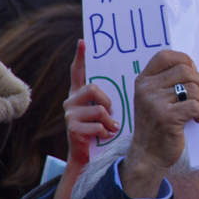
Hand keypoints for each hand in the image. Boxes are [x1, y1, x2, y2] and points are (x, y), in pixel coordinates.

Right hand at [63, 40, 118, 166]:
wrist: (89, 157)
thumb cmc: (102, 130)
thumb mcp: (105, 111)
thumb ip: (109, 97)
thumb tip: (129, 80)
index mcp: (79, 94)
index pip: (78, 71)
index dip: (80, 57)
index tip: (82, 42)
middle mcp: (71, 101)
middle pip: (92, 88)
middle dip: (107, 101)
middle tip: (111, 113)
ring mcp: (70, 114)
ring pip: (99, 108)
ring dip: (109, 121)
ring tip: (110, 128)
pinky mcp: (72, 128)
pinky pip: (97, 125)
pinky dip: (106, 132)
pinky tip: (104, 136)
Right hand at [122, 50, 198, 197]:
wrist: (147, 155)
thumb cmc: (157, 125)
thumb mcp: (154, 99)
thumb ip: (168, 82)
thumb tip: (193, 67)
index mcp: (143, 80)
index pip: (165, 56)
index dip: (184, 60)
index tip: (192, 73)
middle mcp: (146, 89)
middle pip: (186, 71)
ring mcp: (155, 103)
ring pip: (194, 89)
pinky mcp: (167, 118)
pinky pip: (196, 106)